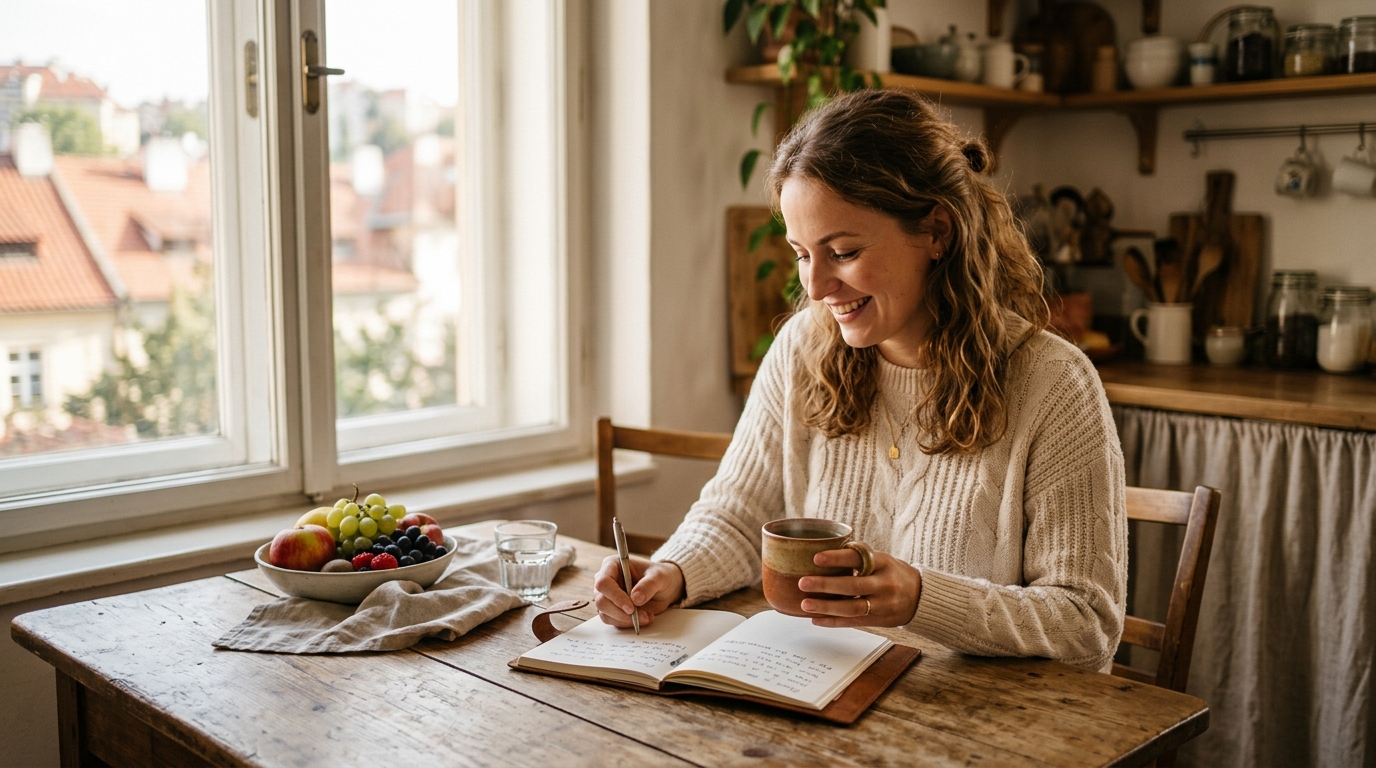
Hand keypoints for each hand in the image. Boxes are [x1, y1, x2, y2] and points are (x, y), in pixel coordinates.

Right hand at [592, 555, 684, 628]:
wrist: (664, 588)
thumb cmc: (660, 577)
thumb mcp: (659, 577)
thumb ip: (648, 585)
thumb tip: (635, 599)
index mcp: (612, 565)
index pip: (603, 583)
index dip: (615, 597)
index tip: (631, 608)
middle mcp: (605, 580)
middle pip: (601, 601)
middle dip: (621, 612)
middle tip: (641, 616)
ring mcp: (607, 596)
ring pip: (605, 613)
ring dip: (625, 620)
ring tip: (646, 617)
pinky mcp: (611, 609)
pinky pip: (612, 620)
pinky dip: (627, 623)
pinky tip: (643, 618)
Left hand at [796, 547, 922, 627]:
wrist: (921, 597)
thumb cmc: (893, 573)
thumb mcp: (882, 559)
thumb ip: (859, 558)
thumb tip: (821, 554)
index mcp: (884, 563)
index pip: (859, 558)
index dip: (837, 558)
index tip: (816, 558)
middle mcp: (885, 584)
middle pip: (853, 586)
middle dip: (826, 585)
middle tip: (803, 582)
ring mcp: (883, 604)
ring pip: (852, 608)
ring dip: (826, 607)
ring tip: (805, 604)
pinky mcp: (879, 620)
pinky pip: (853, 622)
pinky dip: (833, 622)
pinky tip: (816, 620)